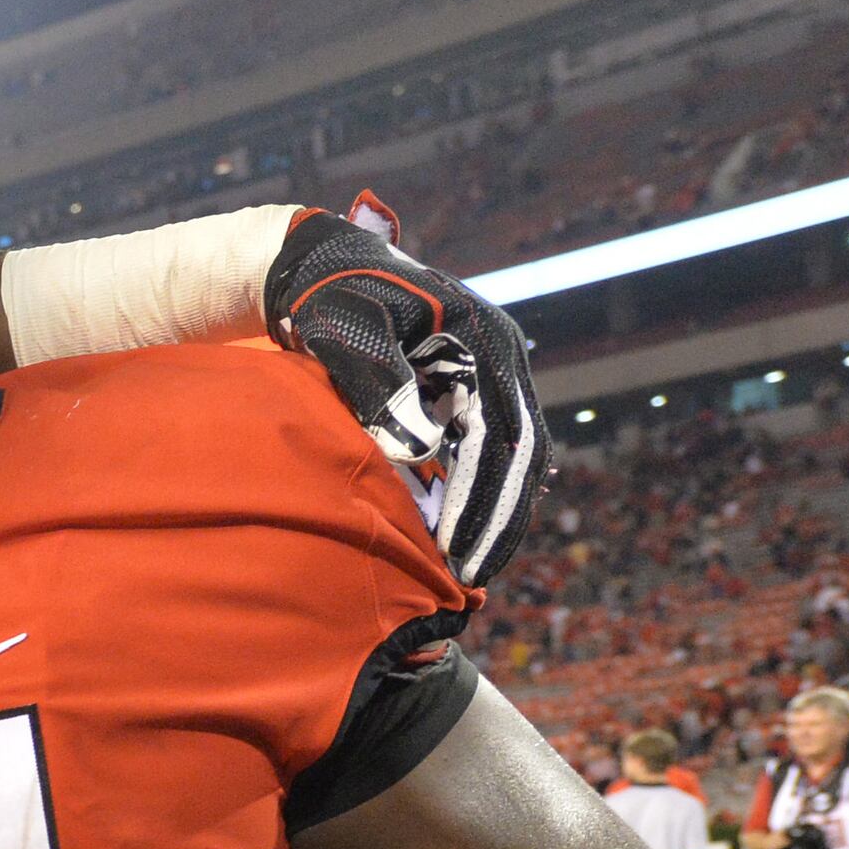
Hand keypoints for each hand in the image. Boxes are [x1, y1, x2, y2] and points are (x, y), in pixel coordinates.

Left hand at [266, 208, 547, 588]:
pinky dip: (479, 492)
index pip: (499, 434)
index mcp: (483, 341)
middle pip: (520, 452)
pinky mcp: (470, 391)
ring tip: (469, 571)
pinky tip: (459, 536)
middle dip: (498, 519)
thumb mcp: (348, 334)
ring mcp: (490, 374)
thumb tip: (421, 449)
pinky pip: (489, 450)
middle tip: (472, 578)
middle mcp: (499, 358)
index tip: (458, 551)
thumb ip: (380, 385)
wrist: (329, 270)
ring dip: (494, 513)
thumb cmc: (333, 301)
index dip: (483, 498)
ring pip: (511, 456)